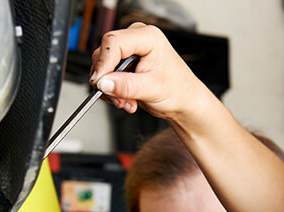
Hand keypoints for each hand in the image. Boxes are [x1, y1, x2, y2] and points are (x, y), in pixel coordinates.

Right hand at [89, 23, 211, 119]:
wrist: (184, 101)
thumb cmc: (178, 90)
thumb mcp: (152, 89)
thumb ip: (127, 86)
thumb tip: (103, 83)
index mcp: (147, 37)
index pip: (114, 42)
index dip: (103, 62)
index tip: (100, 82)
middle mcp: (136, 40)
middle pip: (105, 53)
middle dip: (109, 80)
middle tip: (119, 98)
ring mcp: (130, 52)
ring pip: (103, 66)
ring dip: (111, 89)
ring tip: (128, 102)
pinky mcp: (125, 64)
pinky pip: (107, 75)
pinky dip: (112, 90)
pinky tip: (126, 99)